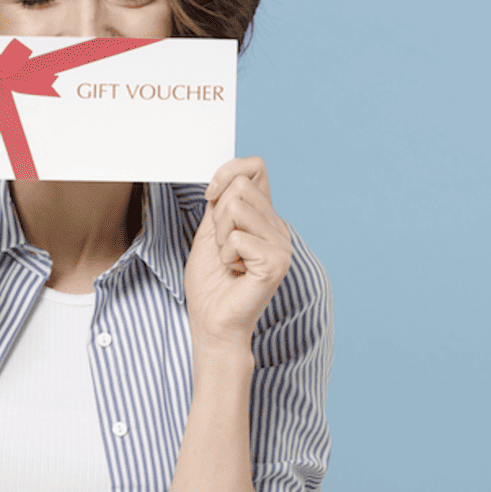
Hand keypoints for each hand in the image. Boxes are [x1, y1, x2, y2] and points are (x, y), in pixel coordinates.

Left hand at [184, 157, 291, 351]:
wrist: (212, 323)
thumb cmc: (210, 284)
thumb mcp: (210, 234)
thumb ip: (220, 205)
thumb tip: (225, 178)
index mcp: (265, 218)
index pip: (256, 168)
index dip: (227, 172)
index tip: (211, 196)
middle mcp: (278, 228)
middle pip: (240, 186)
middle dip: (217, 215)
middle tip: (222, 246)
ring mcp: (281, 245)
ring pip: (235, 208)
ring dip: (220, 237)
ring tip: (229, 260)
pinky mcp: (275, 262)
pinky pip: (236, 238)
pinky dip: (225, 255)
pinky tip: (235, 272)